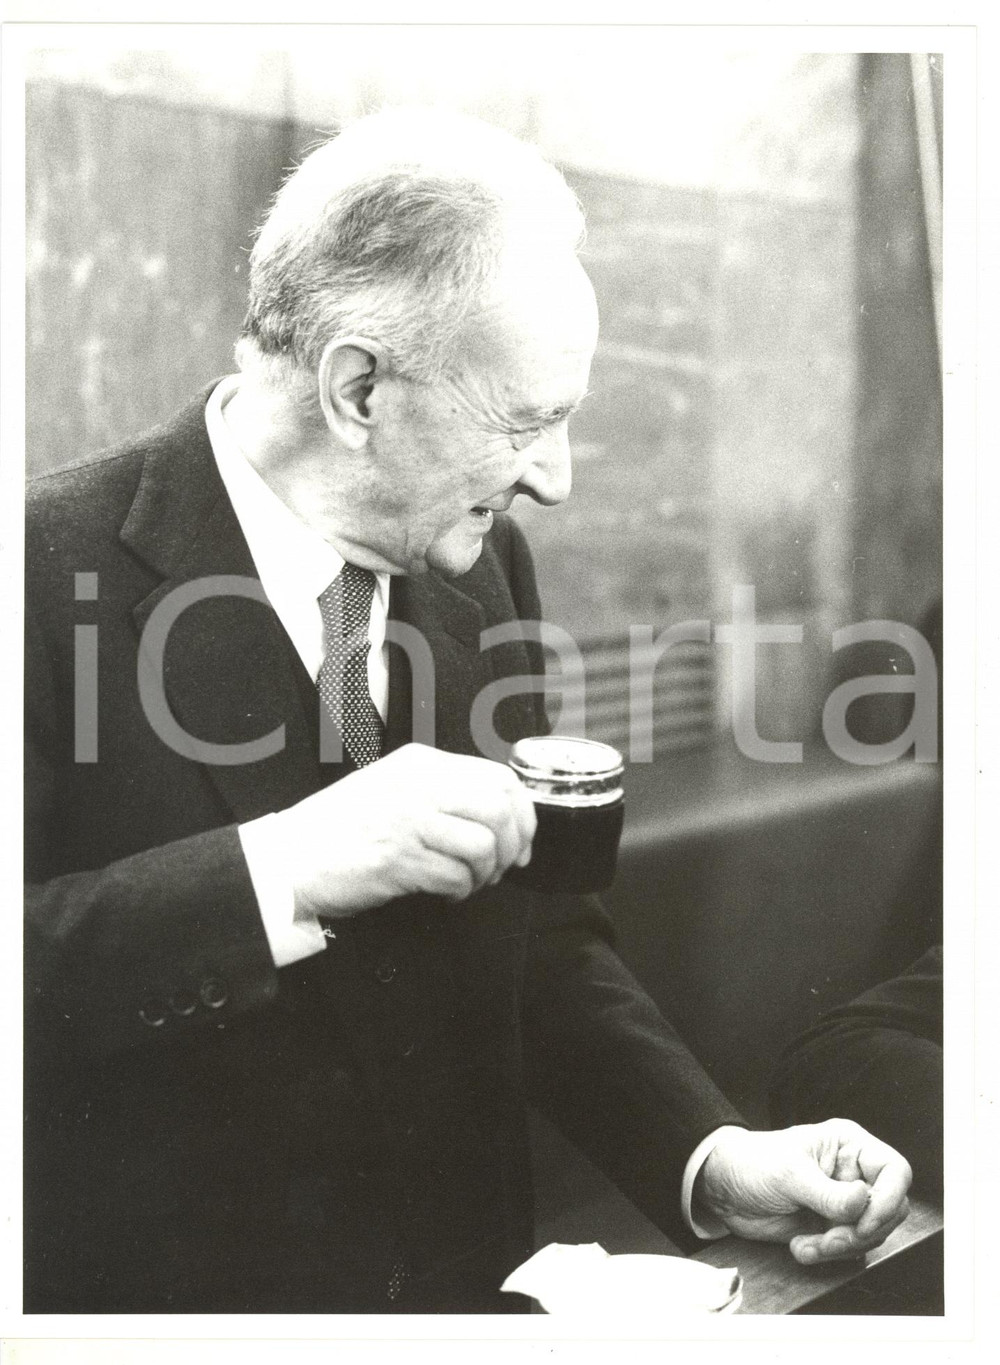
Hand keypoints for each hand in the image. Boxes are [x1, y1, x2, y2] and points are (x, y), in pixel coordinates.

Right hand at [273, 743, 536, 917]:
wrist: (288, 859)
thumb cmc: (340, 829)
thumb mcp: (392, 788)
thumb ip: (440, 792)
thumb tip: (499, 815)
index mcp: (420, 763)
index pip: (499, 777)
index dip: (522, 814)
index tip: (520, 841)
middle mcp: (417, 785)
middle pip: (500, 808)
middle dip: (512, 846)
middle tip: (501, 868)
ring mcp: (406, 820)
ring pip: (484, 844)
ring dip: (487, 873)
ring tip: (470, 882)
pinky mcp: (397, 859)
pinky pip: (456, 876)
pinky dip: (461, 892)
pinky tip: (446, 894)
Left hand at [695, 1120, 911, 1263]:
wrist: (724, 1188)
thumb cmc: (754, 1163)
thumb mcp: (790, 1174)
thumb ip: (828, 1193)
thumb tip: (864, 1202)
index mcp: (849, 1145)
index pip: (895, 1171)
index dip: (889, 1198)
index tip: (866, 1221)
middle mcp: (853, 1173)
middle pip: (889, 1210)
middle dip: (861, 1231)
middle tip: (830, 1239)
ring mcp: (844, 1202)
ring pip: (870, 1235)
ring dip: (840, 1247)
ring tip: (807, 1245)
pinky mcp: (832, 1226)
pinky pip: (848, 1249)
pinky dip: (827, 1255)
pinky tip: (800, 1248)